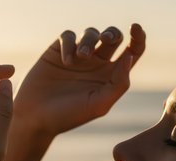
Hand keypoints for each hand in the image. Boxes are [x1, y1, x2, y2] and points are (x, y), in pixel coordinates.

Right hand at [14, 23, 145, 135]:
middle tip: (106, 40)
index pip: (132, 52)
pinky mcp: (58, 51)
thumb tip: (129, 57)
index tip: (136, 28)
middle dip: (113, 33)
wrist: (36, 117)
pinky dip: (69, 44)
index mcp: (111, 76)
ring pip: (91, 33)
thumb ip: (118, 83)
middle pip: (113, 37)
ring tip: (81, 57)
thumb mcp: (99, 105)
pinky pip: (68, 36)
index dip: (138, 37)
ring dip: (89, 40)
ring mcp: (77, 56)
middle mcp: (97, 64)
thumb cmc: (69, 116)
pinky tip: (66, 61)